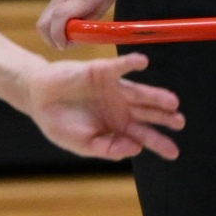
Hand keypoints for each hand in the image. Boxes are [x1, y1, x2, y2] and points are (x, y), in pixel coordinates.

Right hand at [21, 53, 182, 160]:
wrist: (36, 97)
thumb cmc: (59, 123)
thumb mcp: (82, 144)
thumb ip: (107, 148)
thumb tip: (135, 148)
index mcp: (118, 126)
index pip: (143, 135)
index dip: (159, 143)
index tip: (173, 152)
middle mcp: (122, 107)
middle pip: (148, 113)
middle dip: (164, 118)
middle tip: (179, 122)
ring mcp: (114, 88)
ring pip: (140, 92)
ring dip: (156, 96)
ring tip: (171, 102)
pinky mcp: (103, 71)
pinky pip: (121, 66)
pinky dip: (131, 63)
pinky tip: (143, 63)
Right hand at [37, 0, 123, 49]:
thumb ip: (99, 11)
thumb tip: (87, 30)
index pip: (62, 18)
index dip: (63, 35)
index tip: (69, 44)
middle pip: (44, 26)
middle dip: (55, 41)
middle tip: (72, 42)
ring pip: (43, 23)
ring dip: (53, 34)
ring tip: (72, 35)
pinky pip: (49, 17)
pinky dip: (55, 26)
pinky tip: (72, 24)